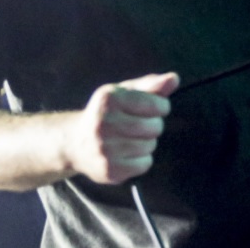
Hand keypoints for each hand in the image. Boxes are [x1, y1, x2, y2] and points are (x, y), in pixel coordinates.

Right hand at [63, 72, 179, 184]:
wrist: (75, 143)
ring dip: (147, 142)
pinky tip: (127, 153)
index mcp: (109, 99)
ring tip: (130, 138)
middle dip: (153, 125)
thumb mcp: (124, 92)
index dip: (161, 106)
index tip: (153, 107)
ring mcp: (105, 149)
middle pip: (155, 126)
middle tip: (139, 125)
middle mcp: (104, 124)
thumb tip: (174, 79)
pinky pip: (144, 164)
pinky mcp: (109, 170)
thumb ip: (151, 85)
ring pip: (150, 145)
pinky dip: (142, 160)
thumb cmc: (107, 113)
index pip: (156, 104)